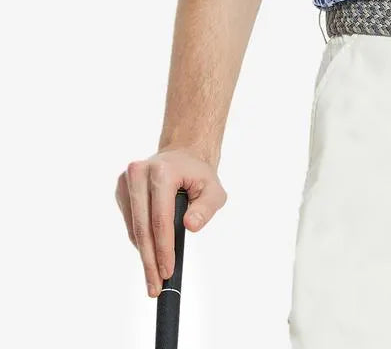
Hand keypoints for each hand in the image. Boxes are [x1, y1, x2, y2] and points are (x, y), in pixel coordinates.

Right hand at [114, 146, 226, 297]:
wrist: (182, 157)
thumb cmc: (199, 176)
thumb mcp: (214, 190)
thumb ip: (206, 208)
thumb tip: (190, 226)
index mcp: (162, 171)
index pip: (161, 217)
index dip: (163, 248)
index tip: (167, 272)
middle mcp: (140, 172)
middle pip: (143, 227)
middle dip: (150, 260)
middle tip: (155, 288)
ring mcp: (127, 181)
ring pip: (134, 228)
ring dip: (144, 255)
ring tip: (153, 279)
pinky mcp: (121, 190)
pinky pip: (130, 223)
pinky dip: (140, 241)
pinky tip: (150, 253)